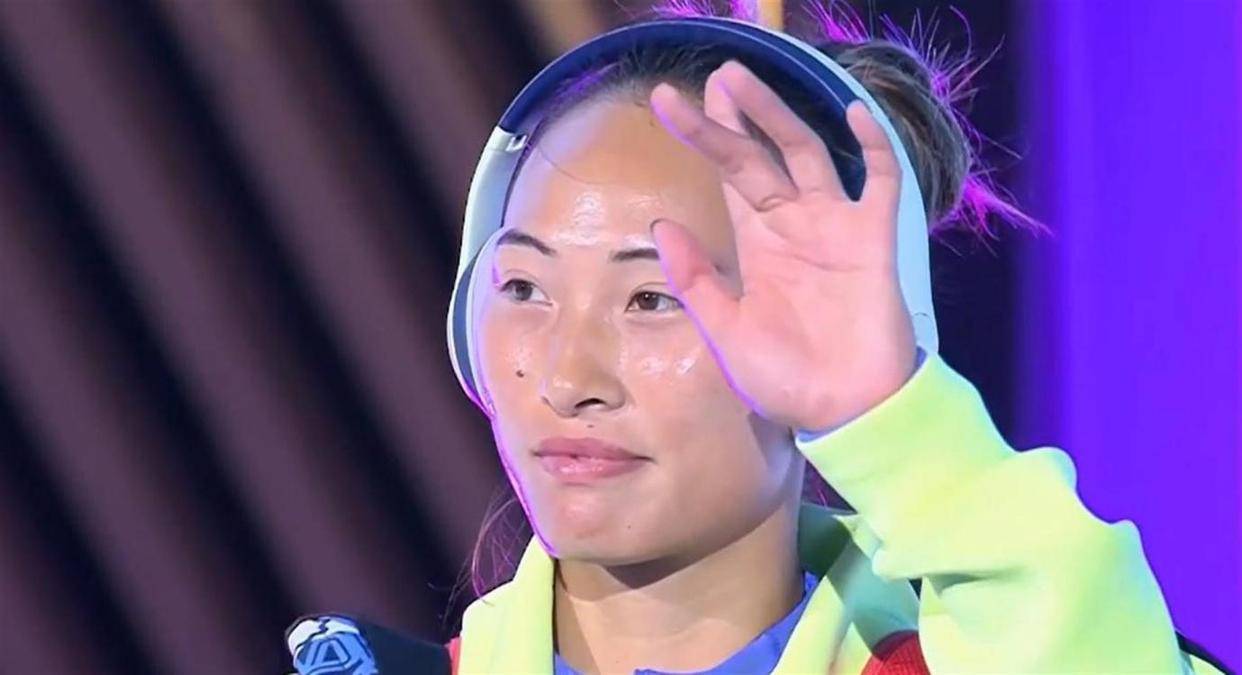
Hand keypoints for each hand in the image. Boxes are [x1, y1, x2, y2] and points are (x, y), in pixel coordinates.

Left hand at [648, 60, 916, 431]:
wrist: (845, 414)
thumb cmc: (786, 380)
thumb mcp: (725, 332)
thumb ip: (697, 279)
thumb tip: (661, 226)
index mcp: (757, 246)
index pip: (727, 176)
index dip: (702, 138)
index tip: (666, 102)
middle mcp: (794, 226)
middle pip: (760, 154)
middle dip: (737, 114)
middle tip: (715, 72)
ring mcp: (835, 228)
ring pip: (807, 153)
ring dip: (778, 115)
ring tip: (745, 78)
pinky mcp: (874, 240)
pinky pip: (879, 183)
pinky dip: (872, 147)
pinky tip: (852, 113)